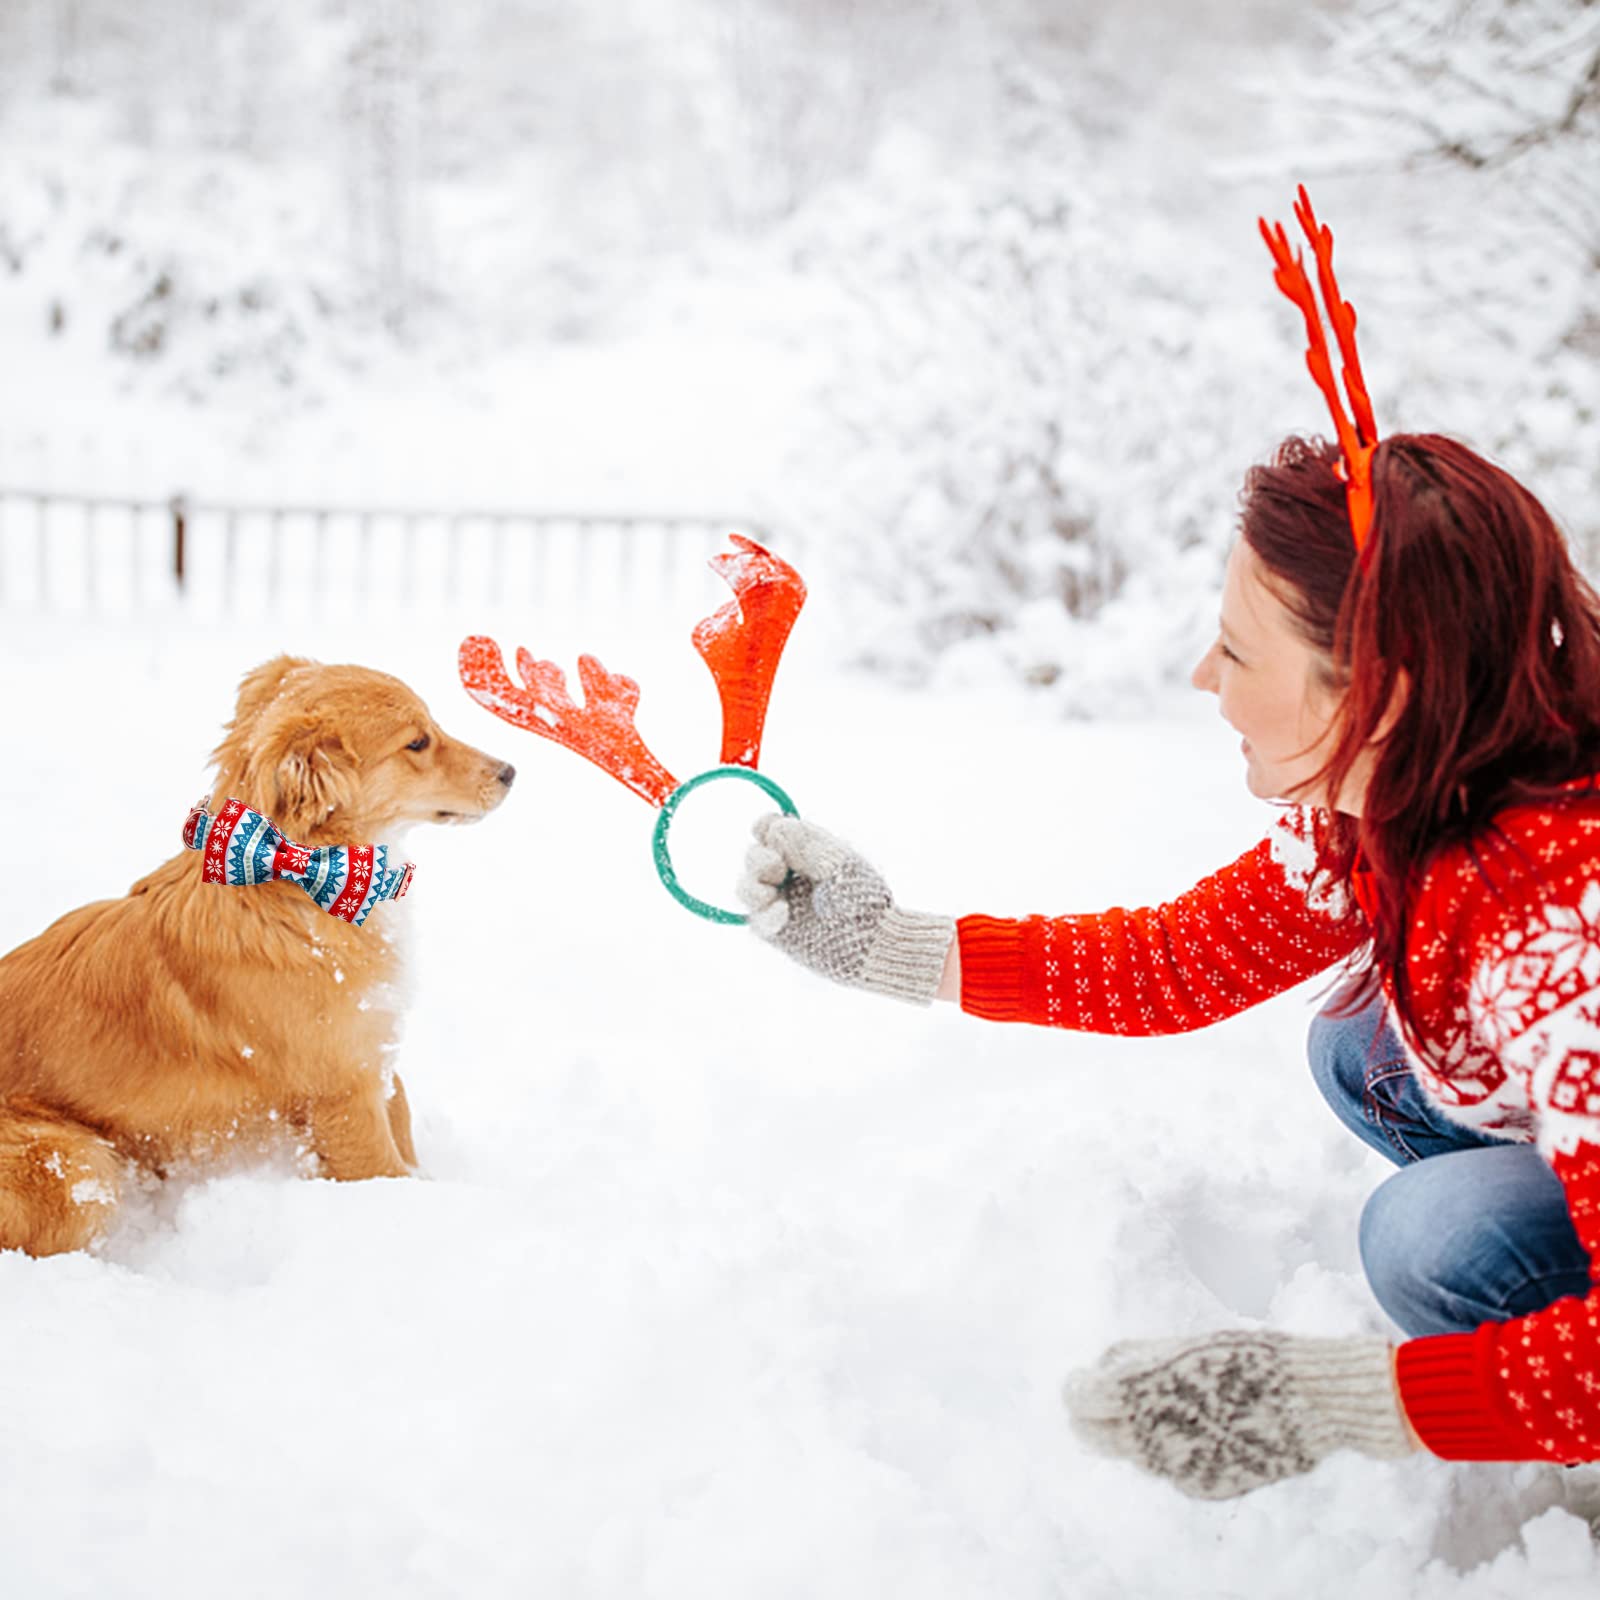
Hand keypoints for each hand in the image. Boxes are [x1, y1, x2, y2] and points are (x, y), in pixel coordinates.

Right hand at [738, 815, 954, 1004]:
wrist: (874, 941)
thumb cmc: (863, 898)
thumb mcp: (838, 862)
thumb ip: (805, 843)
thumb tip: (773, 828)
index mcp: (805, 851)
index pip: (772, 831)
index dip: (765, 828)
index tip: (768, 832)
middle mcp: (789, 875)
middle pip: (754, 856)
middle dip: (758, 858)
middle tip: (778, 868)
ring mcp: (780, 902)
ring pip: (746, 887)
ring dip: (752, 885)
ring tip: (770, 893)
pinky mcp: (777, 932)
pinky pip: (756, 919)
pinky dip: (765, 915)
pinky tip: (784, 915)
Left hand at [1064, 1331, 1415, 1499]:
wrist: (1305, 1401)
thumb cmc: (1245, 1358)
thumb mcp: (1183, 1345)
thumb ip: (1136, 1359)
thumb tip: (1103, 1366)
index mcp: (1138, 1393)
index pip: (1080, 1399)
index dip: (1076, 1387)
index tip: (1081, 1377)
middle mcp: (1149, 1437)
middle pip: (1093, 1435)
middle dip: (1088, 1418)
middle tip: (1097, 1401)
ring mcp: (1175, 1468)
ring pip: (1132, 1453)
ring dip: (1131, 1433)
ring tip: (1159, 1406)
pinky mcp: (1202, 1487)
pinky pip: (1169, 1469)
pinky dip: (1170, 1450)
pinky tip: (1199, 1427)